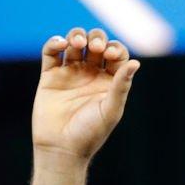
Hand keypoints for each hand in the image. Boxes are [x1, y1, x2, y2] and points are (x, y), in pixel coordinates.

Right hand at [30, 28, 137, 160]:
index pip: (116, 53)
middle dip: (96, 39)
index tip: (110, 55)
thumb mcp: (111, 110)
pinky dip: (54, 43)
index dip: (114, 48)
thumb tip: (136, 63)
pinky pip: (51, 53)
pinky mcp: (49, 77)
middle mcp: (90, 74)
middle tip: (95, 48)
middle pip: (95, 43)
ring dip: (77, 36)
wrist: (61, 149)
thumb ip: (121, 85)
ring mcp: (69, 74)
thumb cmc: (89, 133)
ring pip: (73, 43)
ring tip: (77, 43)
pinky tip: (61, 44)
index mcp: (109, 80)